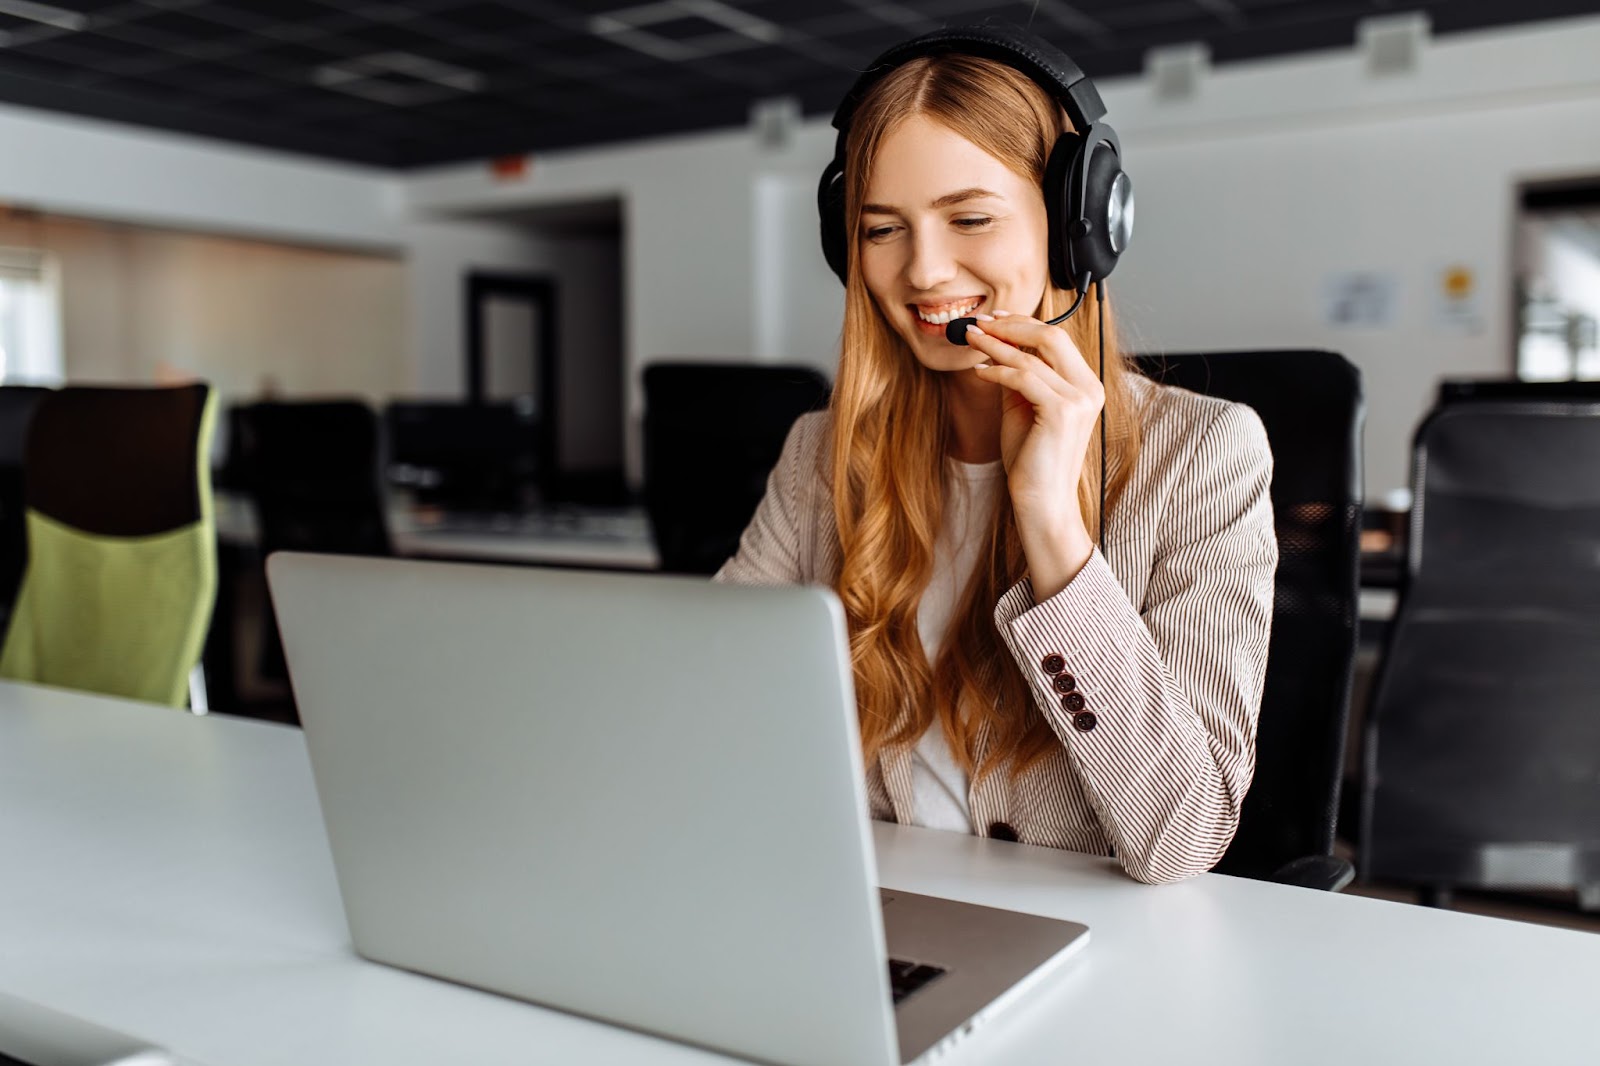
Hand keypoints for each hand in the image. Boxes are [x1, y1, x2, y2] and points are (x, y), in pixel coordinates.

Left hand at [964, 311, 1102, 598]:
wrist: (1041, 502)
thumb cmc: (1031, 461)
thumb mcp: (1023, 410)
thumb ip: (1018, 379)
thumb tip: (997, 347)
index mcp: (1086, 386)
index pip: (1058, 340)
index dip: (1025, 324)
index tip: (996, 318)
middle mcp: (1089, 389)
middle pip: (1053, 336)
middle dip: (1012, 325)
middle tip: (980, 322)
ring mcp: (1079, 400)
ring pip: (1033, 355)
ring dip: (996, 344)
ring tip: (971, 339)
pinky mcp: (1062, 412)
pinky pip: (1023, 377)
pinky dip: (997, 370)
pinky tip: (979, 371)